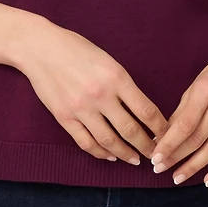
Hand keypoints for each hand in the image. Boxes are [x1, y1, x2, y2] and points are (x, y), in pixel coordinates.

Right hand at [18, 21, 169, 165]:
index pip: (146, 110)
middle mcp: (100, 95)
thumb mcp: (107, 59)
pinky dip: (100, 152)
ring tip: (135, 160)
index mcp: (116, 77)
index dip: (159, 127)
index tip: (167, 135)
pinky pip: (86, 142)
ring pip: (109, 141)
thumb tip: (141, 109)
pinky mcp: (64, 117)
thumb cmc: (76, 48)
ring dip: (125, 154)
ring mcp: (81, 108)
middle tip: (156, 155)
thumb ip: (122, 83)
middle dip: (147, 146)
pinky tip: (109, 155)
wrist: (40, 47)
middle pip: (131, 130)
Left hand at [149, 28, 207, 185]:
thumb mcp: (196, 84)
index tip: (155, 158)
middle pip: (197, 139)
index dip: (169, 144)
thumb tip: (163, 136)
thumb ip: (181, 111)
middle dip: (176, 157)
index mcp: (206, 91)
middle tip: (160, 169)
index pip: (184, 124)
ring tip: (178, 177)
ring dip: (194, 166)